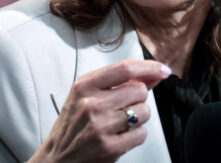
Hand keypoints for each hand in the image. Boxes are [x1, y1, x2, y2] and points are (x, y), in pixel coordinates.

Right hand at [29, 60, 170, 162]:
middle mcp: (91, 103)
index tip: (162, 69)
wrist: (58, 156)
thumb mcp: (88, 94)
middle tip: (125, 105)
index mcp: (85, 85)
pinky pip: (142, 133)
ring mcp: (101, 126)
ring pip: (144, 111)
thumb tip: (152, 74)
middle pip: (139, 90)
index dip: (149, 67)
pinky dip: (136, 134)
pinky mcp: (110, 147)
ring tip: (120, 121)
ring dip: (138, 116)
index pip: (124, 68)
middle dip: (139, 97)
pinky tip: (120, 135)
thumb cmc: (75, 122)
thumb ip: (119, 82)